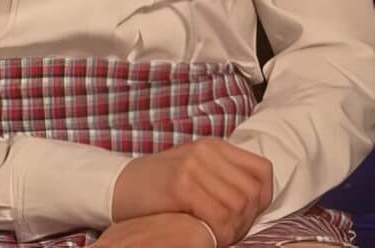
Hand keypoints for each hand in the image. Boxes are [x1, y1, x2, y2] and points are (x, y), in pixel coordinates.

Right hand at [111, 137, 272, 246]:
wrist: (118, 186)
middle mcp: (207, 150)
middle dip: (248, 220)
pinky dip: (220, 232)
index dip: (263, 199)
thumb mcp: (194, 171)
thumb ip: (222, 177)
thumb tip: (257, 200)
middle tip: (229, 232)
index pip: (263, 170)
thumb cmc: (158, 186)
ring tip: (218, 234)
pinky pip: (219, 215)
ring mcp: (194, 165)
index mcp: (214, 145)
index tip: (247, 215)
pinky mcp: (181, 185)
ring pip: (239, 205)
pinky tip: (207, 236)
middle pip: (253, 191)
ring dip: (234, 229)